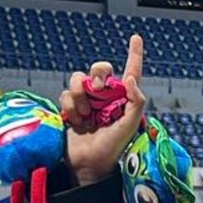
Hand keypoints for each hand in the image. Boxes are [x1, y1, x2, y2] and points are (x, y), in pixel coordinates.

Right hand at [60, 34, 145, 185]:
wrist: (88, 164)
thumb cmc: (112, 148)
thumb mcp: (129, 127)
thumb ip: (136, 102)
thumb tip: (131, 79)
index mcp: (124, 99)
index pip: (131, 71)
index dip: (134, 54)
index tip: (135, 38)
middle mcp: (106, 96)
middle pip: (100, 68)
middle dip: (97, 73)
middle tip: (97, 90)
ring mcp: (87, 100)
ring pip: (79, 79)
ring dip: (80, 95)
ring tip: (85, 116)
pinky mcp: (71, 106)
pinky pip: (67, 93)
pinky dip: (70, 106)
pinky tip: (76, 122)